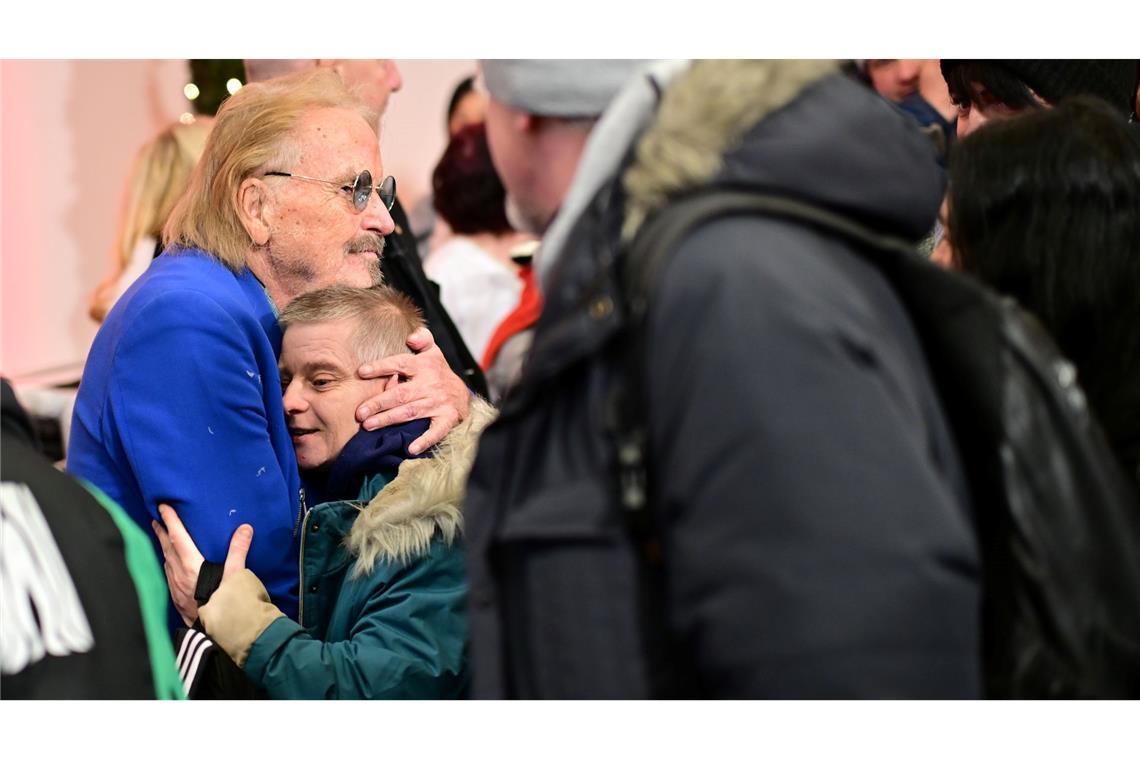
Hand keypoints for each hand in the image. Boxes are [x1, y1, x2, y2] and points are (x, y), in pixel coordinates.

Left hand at [152, 504, 252, 625]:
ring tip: (162, 538)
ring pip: (165, 562)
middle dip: (161, 532)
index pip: (178, 537)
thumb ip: (239, 550)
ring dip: (162, 547)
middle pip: (166, 548)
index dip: (171, 521)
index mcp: (191, 565)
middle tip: (156, 518)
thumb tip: (245, 528)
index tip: (163, 507)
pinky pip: (167, 575)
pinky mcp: (176, 598)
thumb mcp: (237, 574)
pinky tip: (169, 565)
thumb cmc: (227, 603)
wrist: (219, 633)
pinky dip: (166, 563)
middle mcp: (178, 574)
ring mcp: (175, 587)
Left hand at [356, 326, 469, 454]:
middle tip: (359, 413)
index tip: (362, 372)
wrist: (463, 394)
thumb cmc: (439, 372)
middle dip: (379, 403)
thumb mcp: (433, 351)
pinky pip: (435, 431)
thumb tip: (412, 337)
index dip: (381, 368)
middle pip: (401, 394)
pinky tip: (410, 448)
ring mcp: (438, 403)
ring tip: (368, 426)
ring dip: (389, 420)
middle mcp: (430, 384)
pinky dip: (424, 440)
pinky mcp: (446, 419)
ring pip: (410, 412)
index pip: (400, 364)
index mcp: (424, 366)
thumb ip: (422, 339)